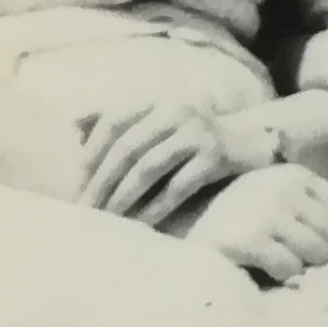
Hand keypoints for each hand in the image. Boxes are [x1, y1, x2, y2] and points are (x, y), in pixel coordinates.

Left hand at [79, 99, 275, 226]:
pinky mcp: (216, 156)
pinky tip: (143, 224)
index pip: (113, 121)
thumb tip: (74, 124)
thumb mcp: (160, 122)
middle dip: (103, 182)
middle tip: (87, 210)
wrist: (254, 141)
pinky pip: (178, 186)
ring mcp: (198, 132)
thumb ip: (122, 122)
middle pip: (128, 148)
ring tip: (110, 219)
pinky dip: (156, 207)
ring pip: (149, 167)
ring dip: (124, 197)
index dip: (92, 150)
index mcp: (158, 102)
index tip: (78, 179)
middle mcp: (177, 111)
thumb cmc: (196, 137)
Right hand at [175, 163, 327, 284]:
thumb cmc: (242, 213)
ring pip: (317, 253)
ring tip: (286, 261)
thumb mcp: (279, 197)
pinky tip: (269, 268)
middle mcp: (284, 190)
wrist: (182, 221)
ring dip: (306, 264)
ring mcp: (265, 214)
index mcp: (296, 176)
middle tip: (306, 258)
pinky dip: (285, 275)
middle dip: (326, 251)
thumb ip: (316, 205)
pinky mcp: (247, 241)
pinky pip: (290, 268)